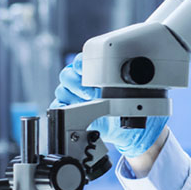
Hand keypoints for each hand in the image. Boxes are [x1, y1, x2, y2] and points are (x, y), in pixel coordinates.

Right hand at [51, 54, 167, 157]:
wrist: (129, 128)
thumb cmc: (130, 106)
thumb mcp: (132, 91)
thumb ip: (127, 82)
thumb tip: (133, 76)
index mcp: (96, 71)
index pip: (80, 61)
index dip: (81, 64)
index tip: (85, 69)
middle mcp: (82, 81)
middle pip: (68, 74)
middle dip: (78, 83)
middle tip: (92, 92)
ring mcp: (75, 96)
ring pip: (62, 89)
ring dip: (72, 95)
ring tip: (88, 102)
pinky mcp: (71, 111)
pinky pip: (57, 106)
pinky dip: (61, 107)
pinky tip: (72, 109)